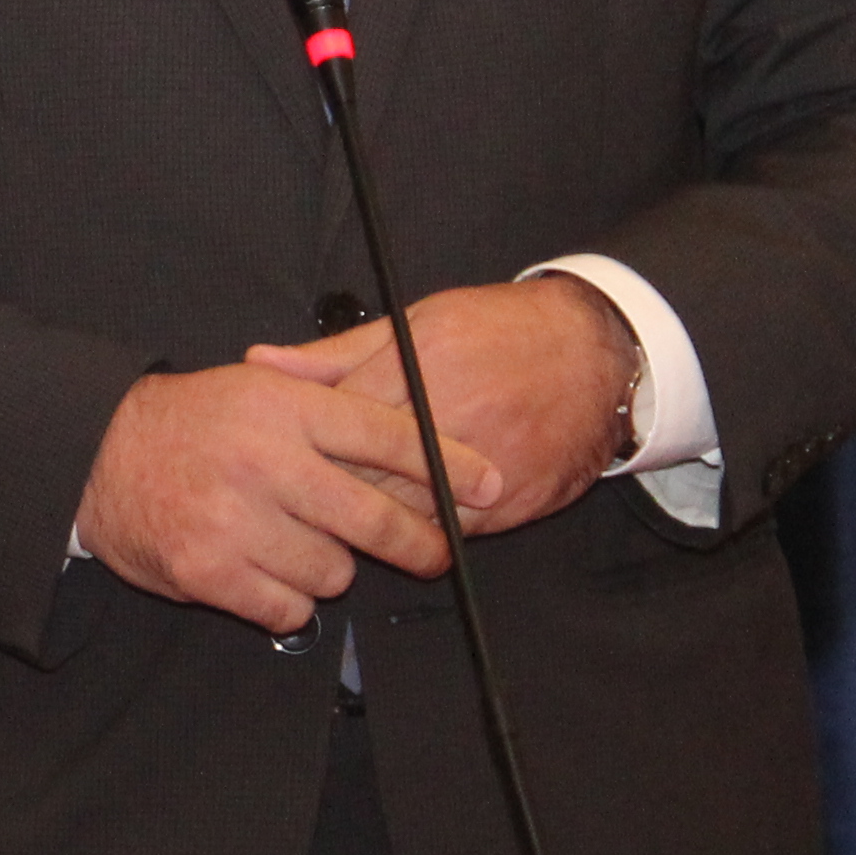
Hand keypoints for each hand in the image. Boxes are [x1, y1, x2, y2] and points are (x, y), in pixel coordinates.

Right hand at [70, 362, 490, 635]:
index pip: (389, 436)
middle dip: (419, 543)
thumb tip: (423, 424)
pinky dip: (287, 602)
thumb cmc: (193, 423)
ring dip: (328, 566)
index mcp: (285, 408)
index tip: (488, 486)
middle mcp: (265, 461)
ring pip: (334, 571)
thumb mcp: (258, 386)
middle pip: (375, 517)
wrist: (96, 455)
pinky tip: (267, 573)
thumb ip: (332, 397)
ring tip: (299, 543)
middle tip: (434, 553)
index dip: (449, 465)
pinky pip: (289, 611)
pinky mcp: (210, 572)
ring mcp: (236, 520)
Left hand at [247, 276, 634, 542]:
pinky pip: (447, 531)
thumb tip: (260, 364)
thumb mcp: (414, 323)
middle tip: (295, 500)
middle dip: (326, 489)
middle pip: (364, 473)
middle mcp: (453, 417)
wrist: (596, 355)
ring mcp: (485, 466)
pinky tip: (403, 525)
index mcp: (421, 366)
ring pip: (402, 512)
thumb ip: (333, 356)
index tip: (281, 459)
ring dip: (369, 520)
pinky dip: (420, 530)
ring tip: (341, 519)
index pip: (338, 421)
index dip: (304, 446)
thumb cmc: (500, 331)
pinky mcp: (511, 503)